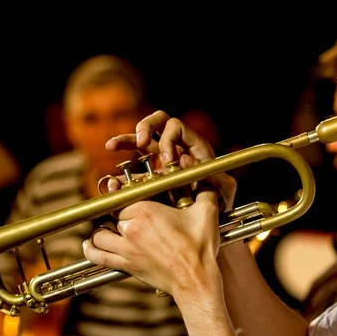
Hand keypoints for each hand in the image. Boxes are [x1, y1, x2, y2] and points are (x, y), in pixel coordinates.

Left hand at [87, 110, 234, 299]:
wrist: (195, 278)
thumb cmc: (200, 246)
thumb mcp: (207, 212)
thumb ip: (205, 189)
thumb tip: (206, 177)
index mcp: (146, 211)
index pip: (126, 198)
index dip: (132, 198)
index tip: (140, 200)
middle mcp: (131, 228)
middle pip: (114, 215)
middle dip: (121, 214)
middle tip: (135, 215)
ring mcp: (126, 248)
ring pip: (101, 234)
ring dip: (103, 230)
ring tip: (110, 228)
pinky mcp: (126, 265)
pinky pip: (98, 255)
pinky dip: (91, 249)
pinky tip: (90, 244)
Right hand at [105, 110, 235, 210]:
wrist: (209, 213)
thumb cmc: (219, 198)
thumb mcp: (225, 189)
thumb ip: (217, 176)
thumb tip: (185, 160)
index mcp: (193, 145)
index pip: (176, 127)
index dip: (168, 139)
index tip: (169, 160)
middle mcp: (176, 147)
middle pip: (157, 121)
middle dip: (146, 127)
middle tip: (141, 142)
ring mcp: (161, 159)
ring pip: (140, 140)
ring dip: (125, 140)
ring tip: (112, 146)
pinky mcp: (151, 175)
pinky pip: (132, 169)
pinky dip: (120, 173)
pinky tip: (111, 182)